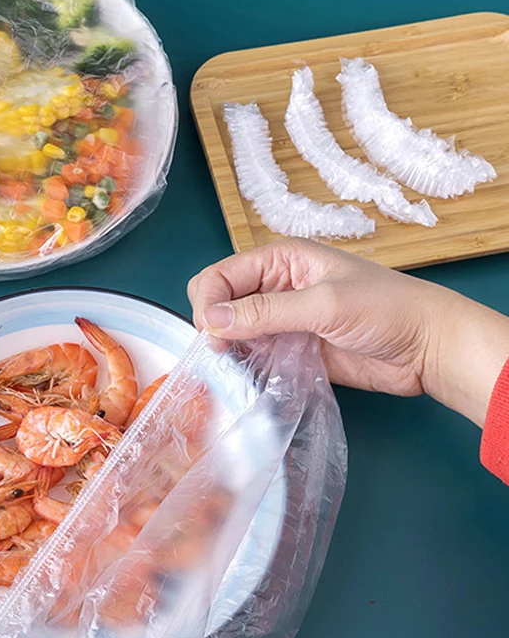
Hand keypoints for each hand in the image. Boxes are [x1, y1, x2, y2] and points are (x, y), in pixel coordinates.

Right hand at [187, 239, 508, 426]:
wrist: (429, 348)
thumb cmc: (388, 310)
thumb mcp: (325, 304)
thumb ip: (266, 312)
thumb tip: (211, 321)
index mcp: (281, 260)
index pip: (220, 275)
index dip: (208, 303)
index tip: (212, 335)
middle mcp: (276, 286)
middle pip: (220, 301)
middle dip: (213, 325)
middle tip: (223, 352)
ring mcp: (282, 320)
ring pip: (233, 331)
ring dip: (227, 348)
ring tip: (234, 369)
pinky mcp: (291, 349)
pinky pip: (253, 355)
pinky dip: (244, 365)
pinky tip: (248, 377)